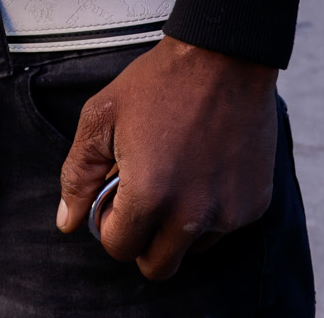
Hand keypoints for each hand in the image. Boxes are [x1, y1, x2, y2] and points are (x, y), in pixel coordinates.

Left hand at [55, 38, 280, 280]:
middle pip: (158, 266)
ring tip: (173, 177)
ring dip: (177, 229)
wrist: (224, 56)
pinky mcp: (255, 204)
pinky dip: (209, 211)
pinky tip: (202, 168)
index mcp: (150, 196)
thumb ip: (79, 175)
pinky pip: (223, 227)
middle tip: (139, 201)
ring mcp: (229, 212)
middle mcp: (193, 215)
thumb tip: (68, 222)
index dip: (109, 225)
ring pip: (191, 250)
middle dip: (141, 242)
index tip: (114, 197)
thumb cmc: (157, 83)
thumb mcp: (101, 118)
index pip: (119, 248)